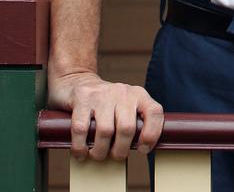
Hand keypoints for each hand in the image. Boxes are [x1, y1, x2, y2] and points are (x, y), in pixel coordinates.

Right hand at [48, 71, 163, 160]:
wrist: (77, 80)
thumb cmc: (106, 103)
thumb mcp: (126, 106)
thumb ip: (136, 121)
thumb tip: (143, 148)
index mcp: (138, 94)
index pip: (154, 112)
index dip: (151, 135)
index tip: (143, 149)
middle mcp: (122, 92)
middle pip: (127, 128)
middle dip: (120, 150)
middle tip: (114, 155)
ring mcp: (102, 94)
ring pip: (106, 131)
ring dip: (100, 151)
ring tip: (97, 154)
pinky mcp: (82, 98)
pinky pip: (82, 129)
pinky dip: (81, 147)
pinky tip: (81, 151)